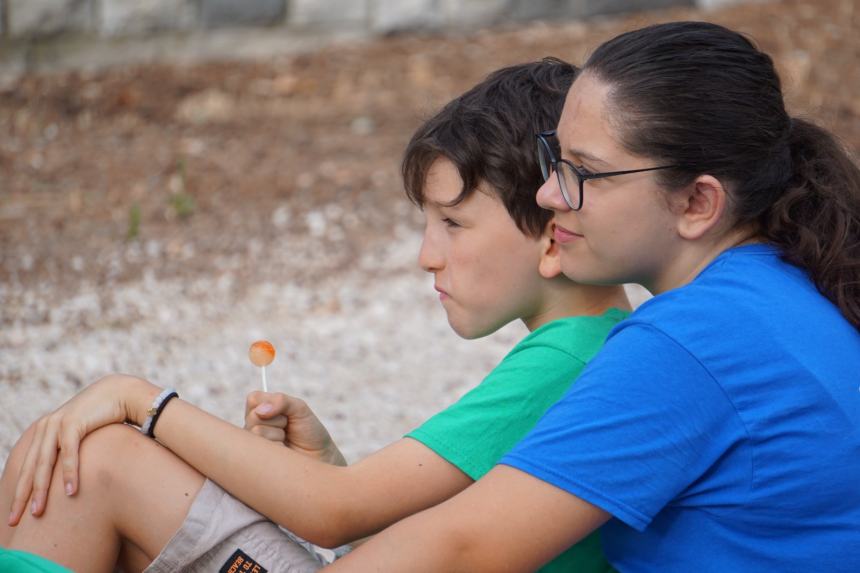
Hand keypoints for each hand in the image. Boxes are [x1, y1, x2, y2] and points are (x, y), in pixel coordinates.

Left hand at [7, 373, 159, 525]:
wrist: (122, 394)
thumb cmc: (104, 418)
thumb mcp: (80, 436)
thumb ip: (68, 451)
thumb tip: (64, 478)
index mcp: (43, 432)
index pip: (26, 467)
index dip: (20, 492)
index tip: (15, 516)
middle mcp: (45, 428)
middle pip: (29, 468)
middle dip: (22, 496)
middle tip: (15, 520)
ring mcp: (57, 424)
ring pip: (44, 463)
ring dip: (41, 489)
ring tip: (38, 512)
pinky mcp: (73, 422)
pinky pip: (68, 452)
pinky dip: (68, 473)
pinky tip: (69, 491)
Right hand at [244, 392, 346, 465]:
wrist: (320, 456)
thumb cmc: (309, 431)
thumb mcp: (299, 408)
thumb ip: (281, 401)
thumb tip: (261, 410)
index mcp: (261, 410)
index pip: (253, 399)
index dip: (270, 404)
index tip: (285, 413)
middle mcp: (252, 426)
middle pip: (254, 416)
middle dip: (279, 420)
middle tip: (288, 427)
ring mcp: (253, 443)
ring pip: (257, 432)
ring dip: (279, 435)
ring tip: (286, 440)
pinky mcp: (257, 459)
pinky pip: (261, 449)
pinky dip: (279, 447)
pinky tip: (284, 451)